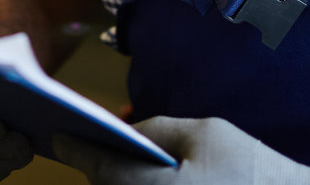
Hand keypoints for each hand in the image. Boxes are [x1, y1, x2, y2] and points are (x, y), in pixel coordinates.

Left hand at [53, 117, 309, 184]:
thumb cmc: (250, 168)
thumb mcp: (204, 133)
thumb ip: (157, 130)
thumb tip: (126, 134)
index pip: (101, 168)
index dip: (77, 149)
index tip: (59, 138)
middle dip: (98, 169)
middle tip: (84, 147)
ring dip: (117, 183)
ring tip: (112, 164)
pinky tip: (145, 178)